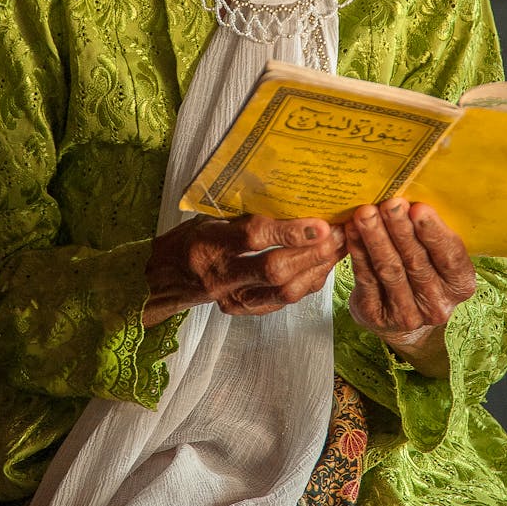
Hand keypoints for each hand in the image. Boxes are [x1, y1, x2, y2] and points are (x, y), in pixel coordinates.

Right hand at [144, 214, 345, 326]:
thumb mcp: (210, 217)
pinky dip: (309, 282)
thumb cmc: (192, 238)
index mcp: (209, 244)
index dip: (290, 232)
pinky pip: (285, 301)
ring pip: (285, 291)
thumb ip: (244, 212)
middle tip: (341, 233)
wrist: (166, 278)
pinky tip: (324, 265)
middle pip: (275, 270)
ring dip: (318, 269)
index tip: (320, 222)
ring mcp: (233, 299)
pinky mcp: (245, 311)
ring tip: (340, 247)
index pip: (254, 238)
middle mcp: (221, 276)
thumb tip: (293, 194)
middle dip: (313, 252)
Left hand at [345, 199, 475, 374]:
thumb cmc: (423, 271)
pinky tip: (351, 231)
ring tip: (365, 213)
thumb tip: (412, 196)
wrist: (401, 317)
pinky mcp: (377, 316)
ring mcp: (407, 315)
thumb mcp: (436, 256)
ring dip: (376, 238)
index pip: (450, 257)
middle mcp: (437, 305)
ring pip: (390, 270)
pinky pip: (366, 278)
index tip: (418, 208)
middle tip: (388, 203)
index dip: (434, 232)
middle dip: (400, 229)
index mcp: (460, 285)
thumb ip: (430, 234)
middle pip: (416, 262)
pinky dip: (358, 252)